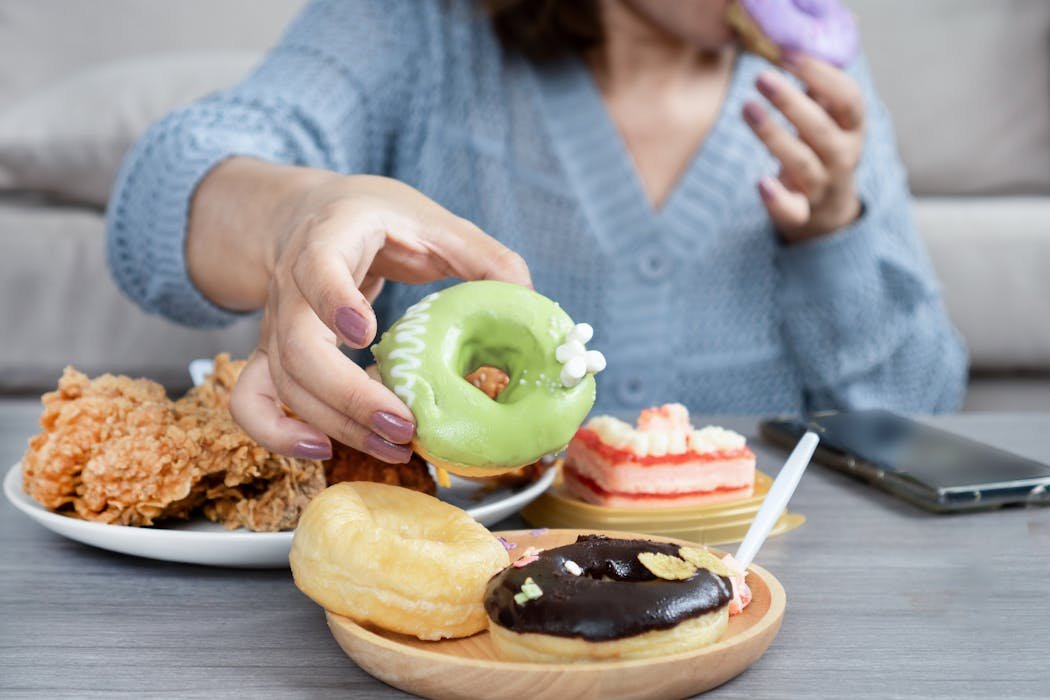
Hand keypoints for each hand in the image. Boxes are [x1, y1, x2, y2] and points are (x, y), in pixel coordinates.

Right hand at [227, 171, 531, 462]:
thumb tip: (528, 300)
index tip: (364, 332)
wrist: (311, 215)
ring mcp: (275, 324)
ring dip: (336, 423)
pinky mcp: (271, 354)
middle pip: (298, 348)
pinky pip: (252, 400)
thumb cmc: (375, 217)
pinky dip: (277, 432)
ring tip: (395, 446)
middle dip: (350, 395)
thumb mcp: (430, 220)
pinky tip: (323, 449)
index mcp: (329, 238)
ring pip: (284, 383)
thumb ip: (482, 255)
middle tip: (404, 424)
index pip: (316, 266)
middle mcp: (290, 285)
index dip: (333, 300)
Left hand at [742, 53, 864, 242]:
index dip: (822, 76)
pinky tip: (761, 182)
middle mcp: (843, 157)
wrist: (828, 210)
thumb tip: (796, 50)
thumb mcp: (829, 119)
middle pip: (820, 129)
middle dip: (791, 102)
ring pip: (802, 164)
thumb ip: (818, 90)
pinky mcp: (802, 214)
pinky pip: (793, 210)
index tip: (789, 56)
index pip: (847, 100)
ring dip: (774, 136)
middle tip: (761, 77)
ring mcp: (823, 187)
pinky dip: (777, 200)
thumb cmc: (821, 149)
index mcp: (853, 129)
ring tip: (747, 108)